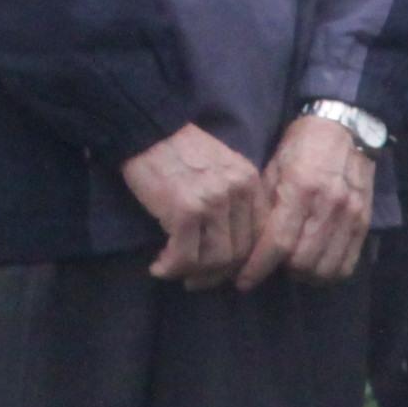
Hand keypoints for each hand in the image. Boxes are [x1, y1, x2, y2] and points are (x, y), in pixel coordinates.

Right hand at [121, 125, 266, 288]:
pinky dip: (172, 267)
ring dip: (193, 273)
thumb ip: (233, 197)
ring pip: (215, 258)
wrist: (147, 126)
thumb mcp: (222, 166)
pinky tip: (159, 268)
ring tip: (176, 273)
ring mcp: (212, 203)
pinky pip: (185, 254)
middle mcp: (237, 193)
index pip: (259, 234)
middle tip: (196, 280)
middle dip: (217, 274)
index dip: (243, 260)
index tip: (226, 270)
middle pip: (239, 252)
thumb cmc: (179, 148)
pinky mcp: (184, 211)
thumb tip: (230, 242)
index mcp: (250, 182)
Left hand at [238, 112, 376, 288]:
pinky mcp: (364, 223)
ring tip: (294, 265)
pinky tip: (316, 265)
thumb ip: (264, 206)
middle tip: (272, 263)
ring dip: (305, 274)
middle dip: (281, 270)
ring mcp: (350, 216)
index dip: (257, 268)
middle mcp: (328, 205)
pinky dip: (328, 273)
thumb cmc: (301, 146)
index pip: (277, 242)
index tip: (243, 281)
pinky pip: (347, 265)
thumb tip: (250, 245)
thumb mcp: (273, 168)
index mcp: (300, 188)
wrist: (345, 129)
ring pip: (325, 268)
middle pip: (302, 261)